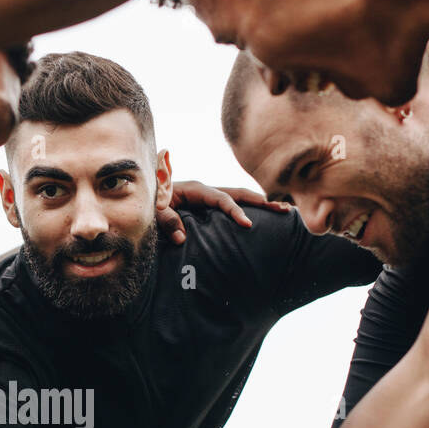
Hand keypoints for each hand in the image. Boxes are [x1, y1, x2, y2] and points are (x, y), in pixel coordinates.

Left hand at [156, 181, 289, 244]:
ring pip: (240, 197)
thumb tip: (181, 238)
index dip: (235, 210)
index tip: (247, 224)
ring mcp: (209, 197)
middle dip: (261, 201)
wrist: (145, 198)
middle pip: (238, 193)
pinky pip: (232, 205)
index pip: (221, 198)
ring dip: (260, 204)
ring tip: (283, 211)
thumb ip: (166, 220)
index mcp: (195, 189)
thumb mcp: (154, 212)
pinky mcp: (209, 206)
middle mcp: (206, 191)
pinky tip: (264, 218)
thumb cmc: (149, 204)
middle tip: (283, 210)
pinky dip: (249, 209)